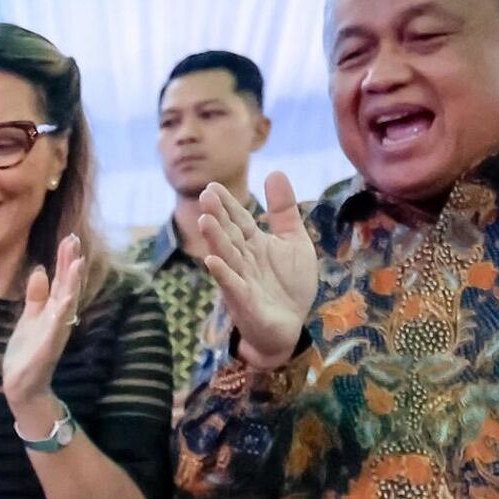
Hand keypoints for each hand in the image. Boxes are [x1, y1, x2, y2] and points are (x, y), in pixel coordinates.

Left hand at [2, 232, 85, 417]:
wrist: (21, 384)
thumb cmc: (27, 351)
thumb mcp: (30, 318)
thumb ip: (37, 296)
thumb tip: (41, 270)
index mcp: (53, 310)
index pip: (62, 280)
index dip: (65, 260)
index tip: (69, 238)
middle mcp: (59, 318)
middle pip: (67, 286)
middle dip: (70, 264)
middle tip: (73, 239)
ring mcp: (55, 332)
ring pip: (67, 303)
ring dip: (72, 283)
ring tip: (76, 262)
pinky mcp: (48, 346)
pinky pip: (57, 326)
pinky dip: (62, 312)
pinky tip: (65, 298)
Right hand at [198, 173, 317, 369]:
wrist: (289, 326)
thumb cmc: (289, 285)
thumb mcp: (293, 241)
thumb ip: (283, 211)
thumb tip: (274, 172)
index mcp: (253, 245)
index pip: (237, 220)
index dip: (227, 204)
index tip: (213, 186)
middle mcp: (243, 260)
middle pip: (229, 235)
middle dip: (218, 216)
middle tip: (206, 195)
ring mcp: (241, 280)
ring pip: (226, 257)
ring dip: (215, 240)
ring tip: (205, 221)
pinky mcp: (245, 302)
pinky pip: (232, 286)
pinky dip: (223, 274)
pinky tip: (212, 262)